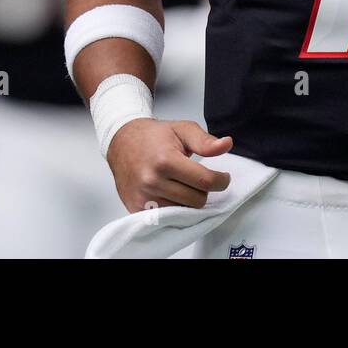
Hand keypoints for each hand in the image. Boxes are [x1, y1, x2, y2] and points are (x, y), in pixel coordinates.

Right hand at [106, 118, 232, 212]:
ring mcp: (143, 198)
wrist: (121, 143)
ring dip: (189, 200)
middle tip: (198, 178)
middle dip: (203, 190)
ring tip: (183, 184)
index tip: (223, 177)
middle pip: (197, 200)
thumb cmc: (154, 136)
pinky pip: (167, 218)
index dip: (221, 180)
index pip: (205, 181)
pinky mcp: (136, 208)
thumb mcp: (182, 129)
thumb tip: (226, 144)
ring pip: (184, 212)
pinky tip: (173, 194)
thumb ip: (205, 141)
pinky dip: (175, 209)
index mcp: (165, 160)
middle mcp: (152, 181)